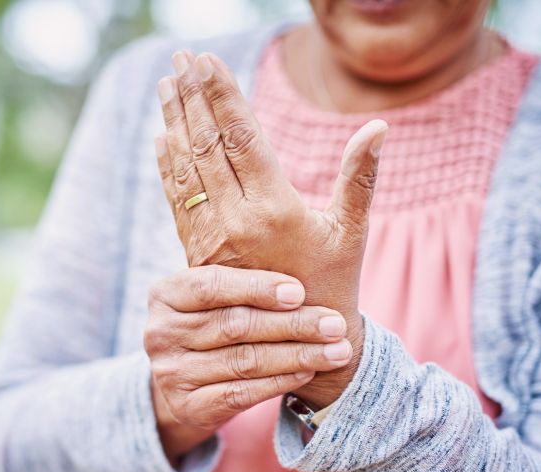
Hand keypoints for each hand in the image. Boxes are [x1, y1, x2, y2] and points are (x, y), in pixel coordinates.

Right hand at [145, 265, 352, 464]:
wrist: (190, 384)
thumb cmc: (219, 323)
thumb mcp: (221, 294)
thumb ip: (248, 269)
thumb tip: (309, 227)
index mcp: (164, 294)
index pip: (210, 286)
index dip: (257, 288)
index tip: (300, 291)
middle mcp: (159, 333)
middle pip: (234, 325)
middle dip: (292, 324)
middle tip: (335, 324)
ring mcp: (170, 373)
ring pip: (244, 361)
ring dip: (297, 355)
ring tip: (337, 350)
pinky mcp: (187, 406)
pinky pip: (241, 393)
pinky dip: (280, 381)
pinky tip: (309, 371)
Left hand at [154, 51, 387, 408]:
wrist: (300, 344)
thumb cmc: (335, 283)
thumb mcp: (351, 230)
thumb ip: (360, 177)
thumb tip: (378, 127)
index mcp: (275, 208)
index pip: (242, 136)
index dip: (223, 95)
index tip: (207, 60)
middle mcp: (236, 220)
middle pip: (207, 145)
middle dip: (192, 97)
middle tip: (180, 57)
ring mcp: (211, 238)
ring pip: (187, 169)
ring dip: (174, 124)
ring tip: (166, 85)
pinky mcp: (198, 254)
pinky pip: (178, 201)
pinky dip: (168, 167)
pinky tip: (162, 139)